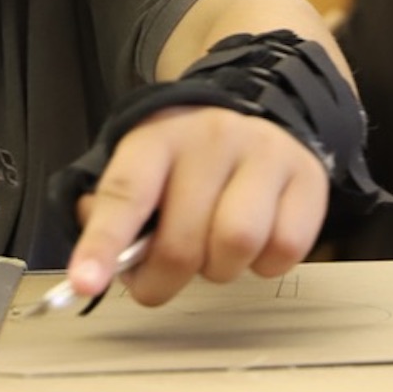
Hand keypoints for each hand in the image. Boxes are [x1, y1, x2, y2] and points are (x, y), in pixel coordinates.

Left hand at [66, 105, 328, 305]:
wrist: (262, 107)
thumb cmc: (189, 157)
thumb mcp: (143, 164)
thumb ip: (112, 209)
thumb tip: (98, 260)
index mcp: (158, 137)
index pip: (124, 193)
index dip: (102, 243)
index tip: (85, 283)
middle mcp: (211, 139)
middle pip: (182, 241)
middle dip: (164, 280)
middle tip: (159, 282)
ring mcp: (264, 154)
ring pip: (237, 245)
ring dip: (219, 270)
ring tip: (213, 252)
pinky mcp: (307, 177)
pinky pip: (284, 249)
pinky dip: (264, 265)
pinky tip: (254, 244)